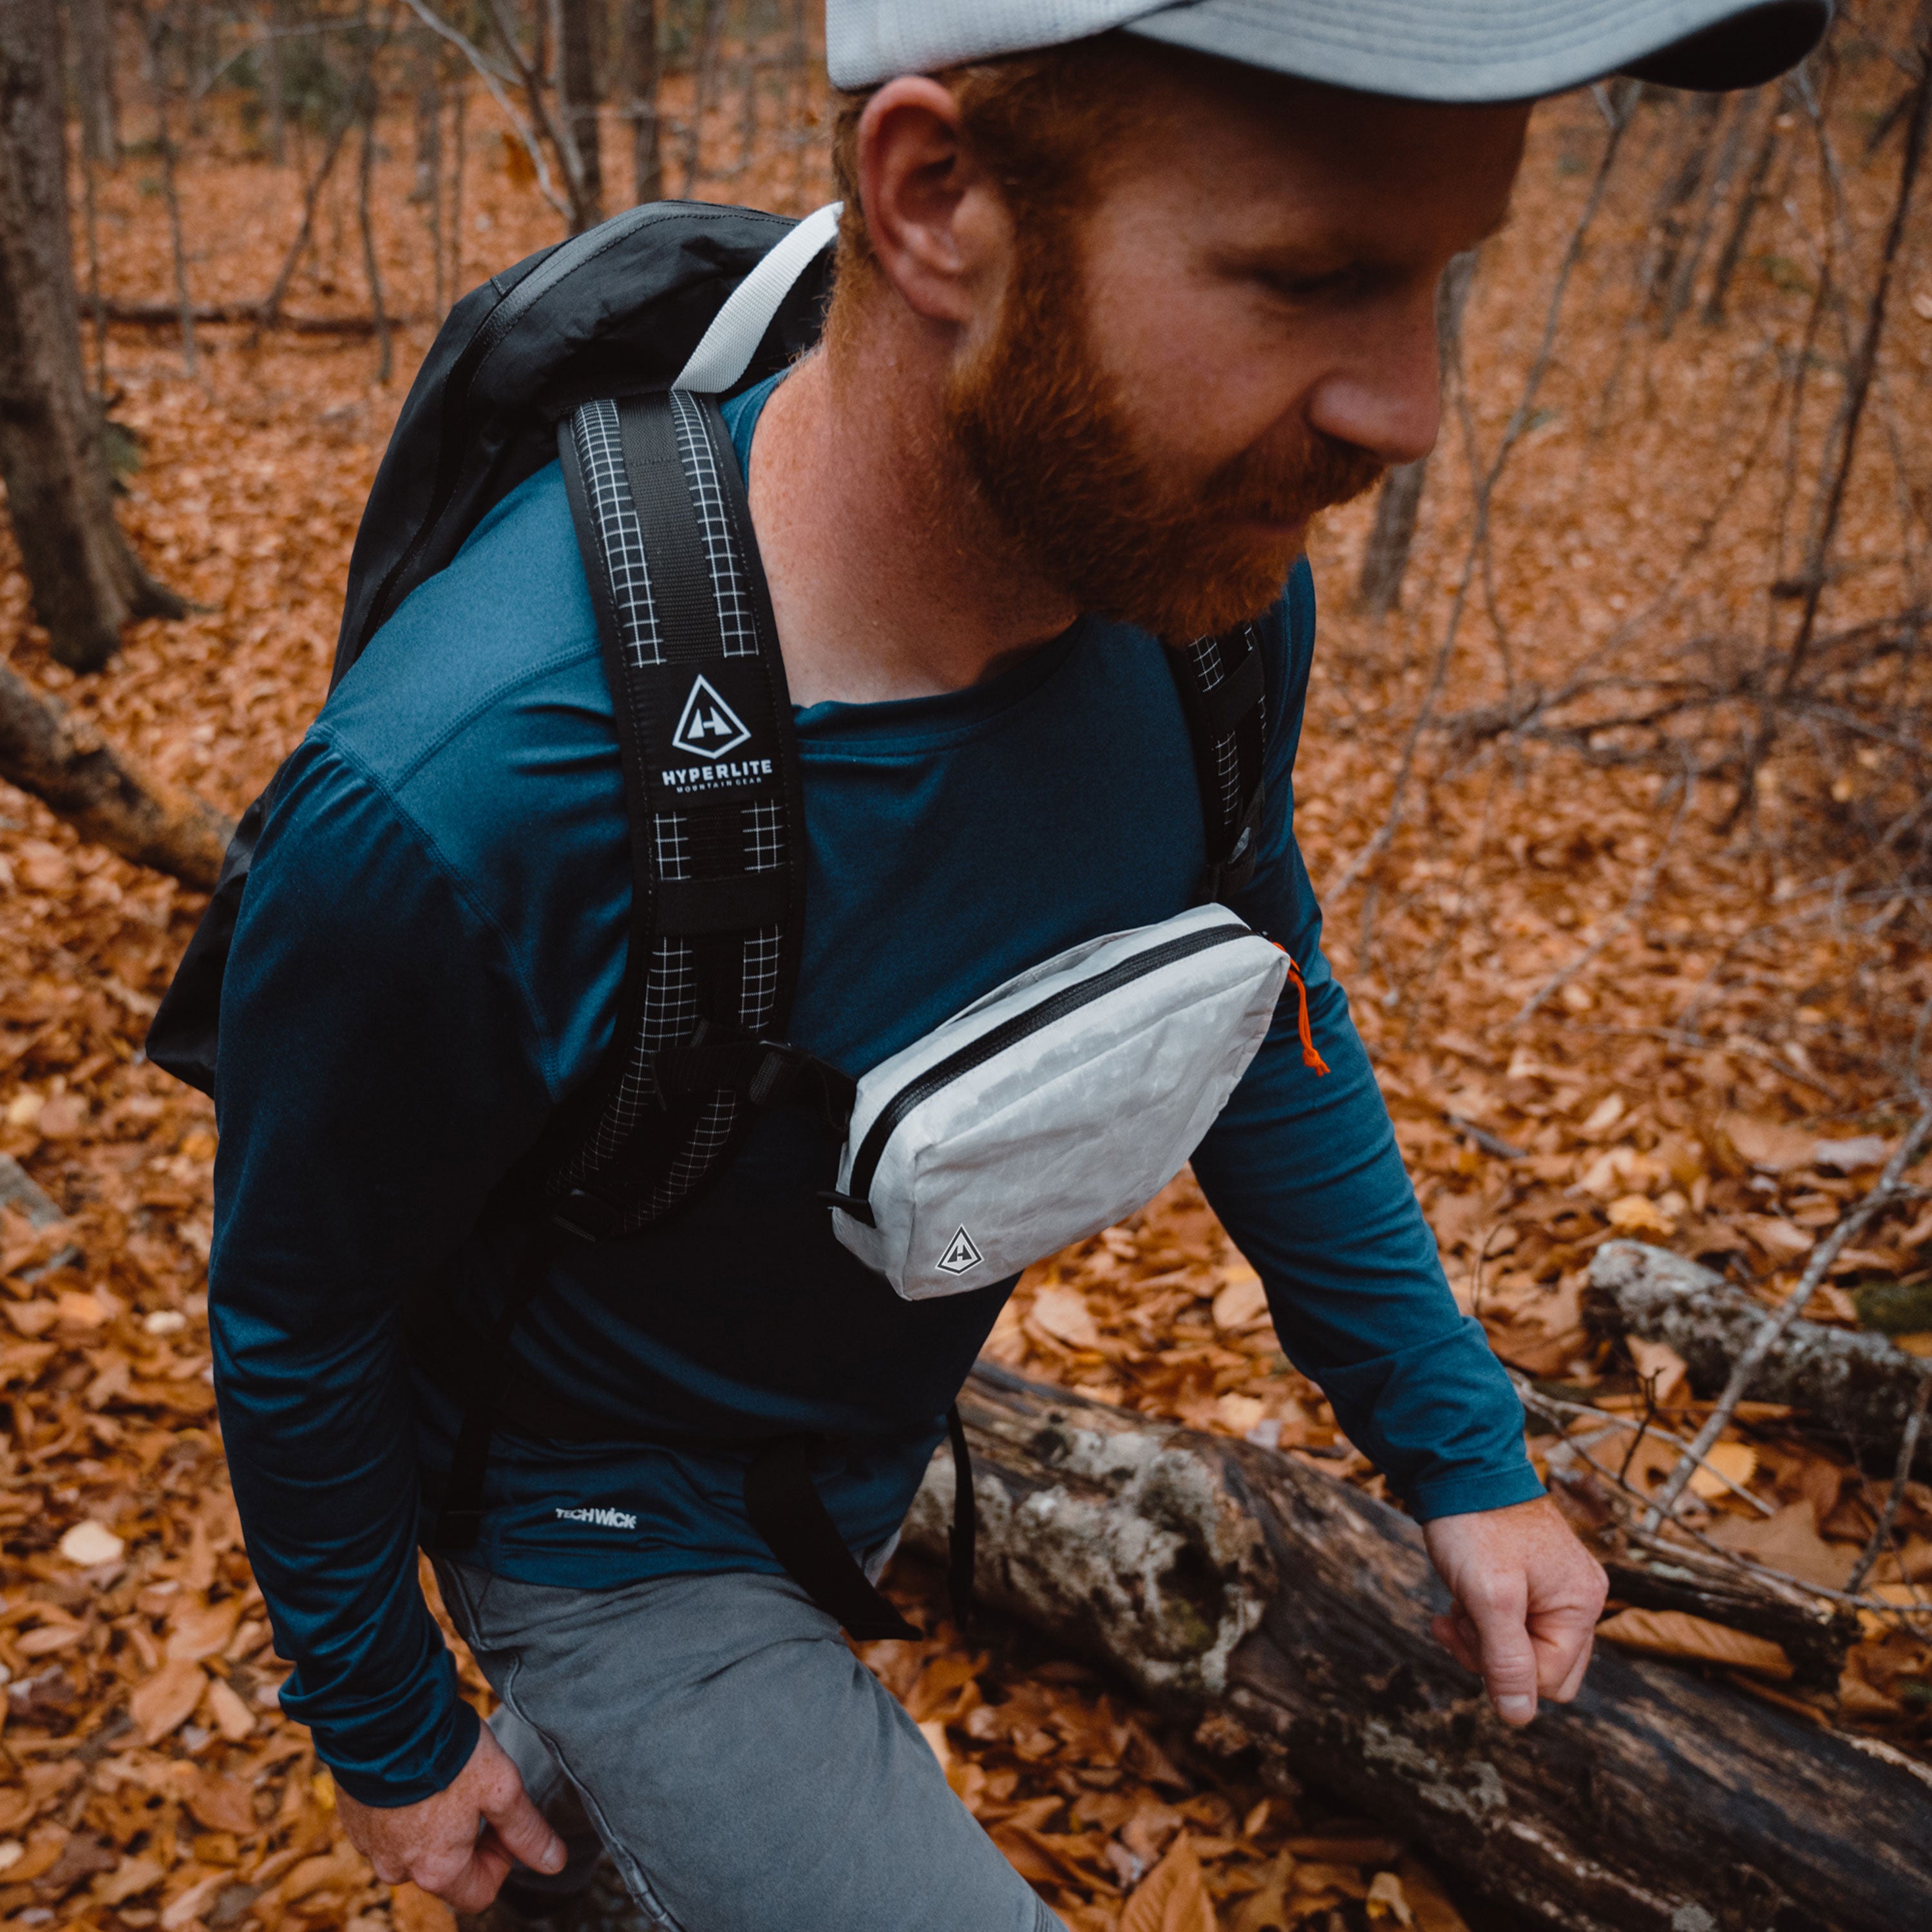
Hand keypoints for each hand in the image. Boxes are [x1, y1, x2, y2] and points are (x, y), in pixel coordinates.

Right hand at [334, 1723, 566, 1911]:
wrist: (386, 1719)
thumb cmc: (449, 1754)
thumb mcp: (502, 1789)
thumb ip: (527, 1832)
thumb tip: (556, 1864)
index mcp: (437, 1871)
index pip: (479, 1894)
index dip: (501, 1861)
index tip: (501, 1822)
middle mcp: (398, 1870)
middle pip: (445, 1872)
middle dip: (466, 1840)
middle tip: (475, 1792)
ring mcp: (371, 1847)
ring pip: (413, 1849)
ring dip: (432, 1823)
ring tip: (443, 1776)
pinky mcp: (354, 1820)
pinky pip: (386, 1828)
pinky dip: (403, 1809)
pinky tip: (415, 1773)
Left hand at [1422, 1494, 1606, 1725]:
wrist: (1457, 1466)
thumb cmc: (1475, 1525)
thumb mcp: (1489, 1597)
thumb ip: (1506, 1659)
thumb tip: (1518, 1717)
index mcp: (1582, 1604)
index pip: (1550, 1680)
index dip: (1501, 1671)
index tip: (1464, 1632)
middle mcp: (1581, 1598)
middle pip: (1542, 1669)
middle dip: (1492, 1656)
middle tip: (1458, 1623)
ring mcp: (1559, 1587)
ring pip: (1522, 1648)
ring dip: (1481, 1637)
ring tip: (1457, 1604)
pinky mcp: (1534, 1579)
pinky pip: (1514, 1624)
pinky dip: (1483, 1618)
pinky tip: (1460, 1596)